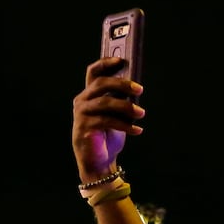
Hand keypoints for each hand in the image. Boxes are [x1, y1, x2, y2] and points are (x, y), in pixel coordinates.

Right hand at [71, 57, 144, 180]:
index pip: (93, 72)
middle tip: (140, 89)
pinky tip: (137, 130)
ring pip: (104, 103)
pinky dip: (125, 125)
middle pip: (100, 84)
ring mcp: (81, 114)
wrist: (99, 162)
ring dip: (126, 107)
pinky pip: (107, 121)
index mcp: (89, 94)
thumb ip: (120, 100)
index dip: (105, 63)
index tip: (122, 60)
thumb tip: (136, 87)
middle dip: (121, 84)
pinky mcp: (84, 128)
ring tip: (141, 113)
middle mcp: (82, 101)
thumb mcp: (116, 115)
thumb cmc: (108, 136)